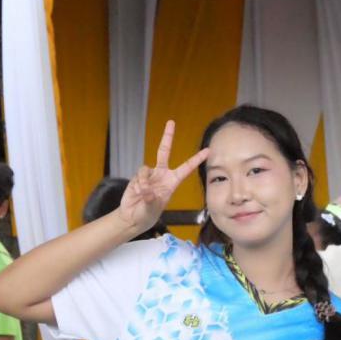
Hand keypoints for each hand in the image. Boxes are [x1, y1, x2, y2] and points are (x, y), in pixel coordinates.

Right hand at [118, 120, 208, 235]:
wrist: (133, 217)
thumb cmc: (148, 214)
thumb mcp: (152, 209)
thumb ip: (150, 200)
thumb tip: (147, 190)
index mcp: (172, 182)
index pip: (186, 168)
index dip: (196, 159)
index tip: (208, 150)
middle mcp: (161, 175)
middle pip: (164, 151)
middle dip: (167, 137)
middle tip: (171, 122)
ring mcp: (149, 175)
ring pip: (146, 169)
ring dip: (144, 182)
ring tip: (143, 194)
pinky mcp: (138, 177)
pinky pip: (139, 175)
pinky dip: (139, 183)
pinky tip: (138, 192)